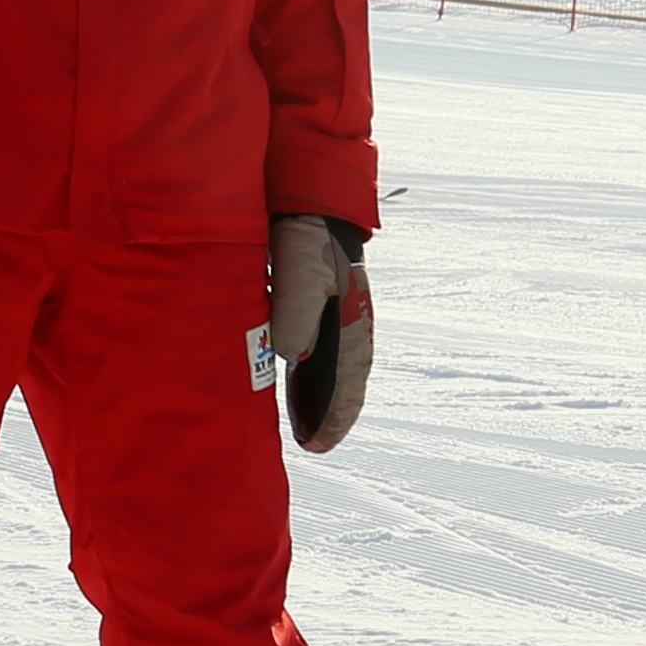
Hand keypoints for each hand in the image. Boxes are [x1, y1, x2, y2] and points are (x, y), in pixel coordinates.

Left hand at [268, 216, 375, 452]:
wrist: (309, 200)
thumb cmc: (308, 238)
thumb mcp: (302, 274)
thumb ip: (298, 313)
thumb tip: (294, 357)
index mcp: (352, 322)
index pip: (348, 380)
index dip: (336, 414)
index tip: (320, 444)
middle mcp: (348, 323)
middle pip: (342, 380)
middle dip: (329, 413)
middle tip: (314, 445)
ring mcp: (335, 314)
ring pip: (329, 367)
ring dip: (318, 396)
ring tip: (304, 427)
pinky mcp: (316, 303)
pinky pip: (315, 348)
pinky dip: (307, 372)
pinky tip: (294, 380)